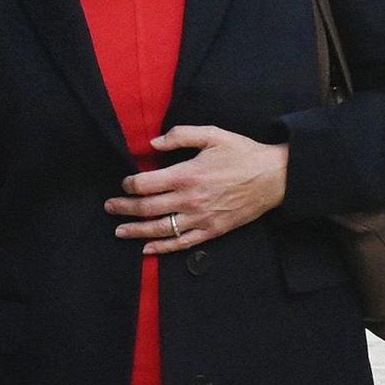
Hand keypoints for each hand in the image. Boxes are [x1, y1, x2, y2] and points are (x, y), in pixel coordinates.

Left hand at [105, 126, 288, 255]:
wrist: (274, 177)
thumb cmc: (243, 153)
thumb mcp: (212, 134)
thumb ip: (180, 135)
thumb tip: (153, 143)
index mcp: (187, 175)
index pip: (146, 184)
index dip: (130, 184)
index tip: (125, 182)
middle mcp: (189, 200)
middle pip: (146, 208)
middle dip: (124, 208)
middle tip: (110, 207)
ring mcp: (200, 218)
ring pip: (160, 229)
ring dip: (136, 231)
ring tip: (120, 230)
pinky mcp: (211, 230)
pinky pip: (182, 243)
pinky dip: (162, 248)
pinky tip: (147, 249)